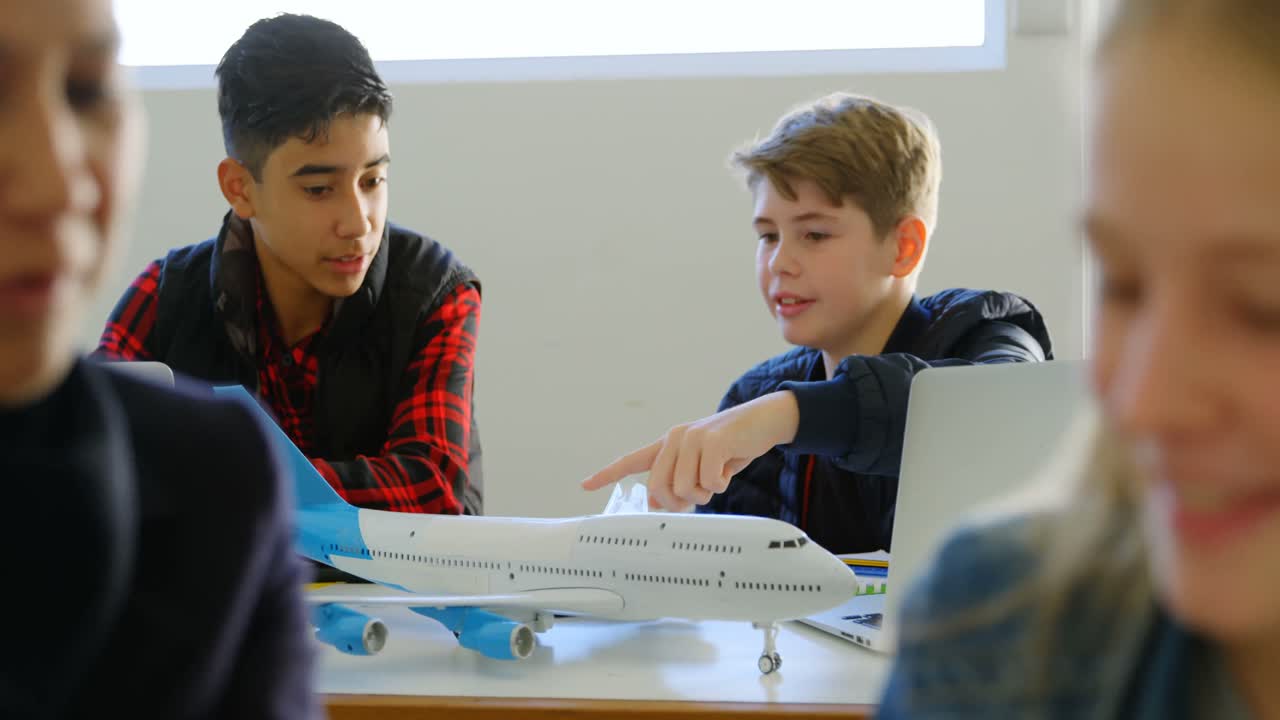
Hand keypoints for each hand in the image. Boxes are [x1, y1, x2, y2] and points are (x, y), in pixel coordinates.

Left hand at [582, 391, 799, 510]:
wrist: (764, 420)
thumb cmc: (733, 448)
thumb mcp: (703, 467)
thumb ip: (678, 479)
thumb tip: (654, 502)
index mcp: (669, 444)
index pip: (633, 460)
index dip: (608, 474)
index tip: (585, 485)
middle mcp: (675, 438)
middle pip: (659, 488)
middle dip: (679, 502)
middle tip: (701, 496)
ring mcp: (692, 437)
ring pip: (685, 488)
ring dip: (706, 493)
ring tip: (719, 475)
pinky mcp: (712, 440)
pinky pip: (709, 481)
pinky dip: (722, 483)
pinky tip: (730, 467)